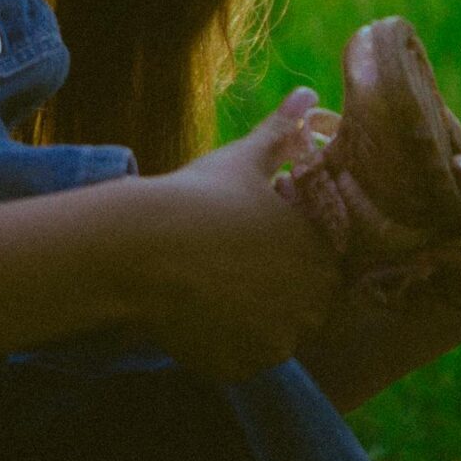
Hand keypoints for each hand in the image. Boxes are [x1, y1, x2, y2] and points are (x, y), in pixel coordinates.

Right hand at [142, 88, 344, 378]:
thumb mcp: (242, 161)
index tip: (248, 247)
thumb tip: (305, 93)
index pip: (320, 269)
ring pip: (271, 337)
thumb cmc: (195, 197)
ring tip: (207, 291)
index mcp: (319, 254)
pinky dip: (222, 347)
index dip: (284, 259)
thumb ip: (281, 133)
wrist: (140, 247)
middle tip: (225, 271)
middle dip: (271, 294)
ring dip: (248, 323)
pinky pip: (240, 362)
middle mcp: (311, 303)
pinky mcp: (243, 367)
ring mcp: (278, 340)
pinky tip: (193, 315)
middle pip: (300, 308)